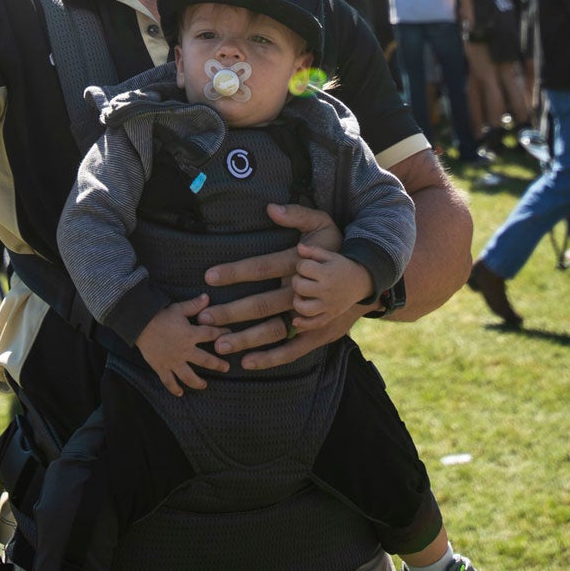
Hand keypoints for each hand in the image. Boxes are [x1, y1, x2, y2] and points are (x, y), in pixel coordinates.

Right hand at [135, 295, 224, 395]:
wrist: (140, 324)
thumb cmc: (160, 315)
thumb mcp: (178, 308)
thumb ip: (194, 305)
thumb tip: (207, 297)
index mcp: (191, 335)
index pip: (211, 335)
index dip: (221, 334)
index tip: (229, 334)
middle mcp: (185, 350)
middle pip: (205, 361)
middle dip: (217, 365)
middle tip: (226, 368)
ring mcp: (173, 361)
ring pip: (189, 376)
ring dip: (198, 382)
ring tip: (204, 385)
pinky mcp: (162, 367)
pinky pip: (169, 381)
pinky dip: (174, 388)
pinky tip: (179, 393)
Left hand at [199, 202, 353, 367]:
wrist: (365, 277)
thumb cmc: (336, 247)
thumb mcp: (322, 223)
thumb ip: (297, 214)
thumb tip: (270, 208)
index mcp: (299, 264)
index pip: (263, 267)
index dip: (236, 272)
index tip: (209, 276)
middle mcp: (302, 292)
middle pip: (263, 304)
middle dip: (232, 312)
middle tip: (204, 318)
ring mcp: (310, 315)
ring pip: (274, 329)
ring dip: (246, 339)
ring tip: (219, 345)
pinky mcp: (316, 332)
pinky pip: (292, 349)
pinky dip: (270, 357)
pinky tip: (247, 362)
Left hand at [291, 244, 373, 330]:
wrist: (361, 282)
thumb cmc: (341, 267)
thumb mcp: (330, 256)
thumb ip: (313, 250)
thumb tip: (298, 248)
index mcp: (327, 273)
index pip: (302, 267)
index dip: (301, 264)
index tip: (307, 266)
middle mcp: (327, 291)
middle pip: (299, 287)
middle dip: (297, 280)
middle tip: (304, 279)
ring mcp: (329, 305)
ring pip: (303, 308)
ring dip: (297, 300)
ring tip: (302, 294)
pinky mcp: (330, 315)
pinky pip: (314, 323)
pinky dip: (303, 324)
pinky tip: (295, 320)